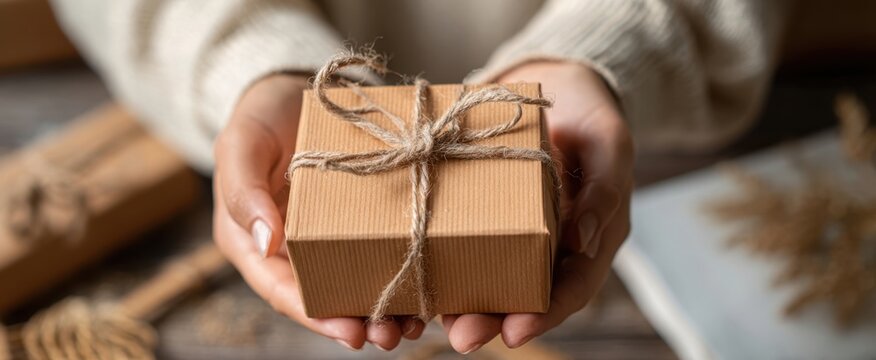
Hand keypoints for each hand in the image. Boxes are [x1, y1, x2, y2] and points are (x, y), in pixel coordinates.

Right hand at [212, 74, 424, 350]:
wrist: (291, 90)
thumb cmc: (259, 117)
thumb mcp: (241, 145)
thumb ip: (245, 191)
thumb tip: (268, 244)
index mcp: (255, 242)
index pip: (283, 291)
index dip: (315, 316)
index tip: (350, 333)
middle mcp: (292, 249)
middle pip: (324, 296)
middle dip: (358, 321)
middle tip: (393, 336)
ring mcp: (327, 235)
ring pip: (354, 280)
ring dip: (384, 305)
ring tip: (416, 322)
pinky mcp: (358, 218)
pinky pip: (378, 248)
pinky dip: (401, 267)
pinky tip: (427, 280)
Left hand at [441, 62, 633, 352]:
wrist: (559, 89)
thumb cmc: (592, 119)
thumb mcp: (609, 144)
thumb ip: (603, 189)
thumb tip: (582, 240)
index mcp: (591, 239)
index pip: (573, 287)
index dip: (547, 314)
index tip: (516, 333)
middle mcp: (553, 246)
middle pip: (526, 295)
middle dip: (493, 319)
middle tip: (463, 338)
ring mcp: (519, 233)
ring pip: (492, 277)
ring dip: (462, 303)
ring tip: (431, 321)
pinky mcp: (487, 214)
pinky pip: (466, 242)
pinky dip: (443, 262)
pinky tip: (416, 277)